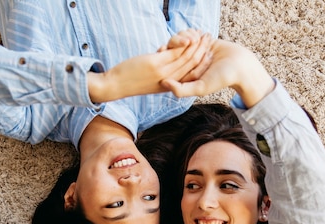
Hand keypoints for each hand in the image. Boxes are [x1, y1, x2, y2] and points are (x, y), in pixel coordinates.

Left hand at [88, 34, 211, 102]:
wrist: (115, 86)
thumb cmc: (129, 83)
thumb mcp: (149, 83)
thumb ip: (161, 77)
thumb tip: (166, 75)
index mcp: (169, 85)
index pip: (189, 74)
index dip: (200, 64)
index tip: (208, 54)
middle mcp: (169, 80)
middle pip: (191, 65)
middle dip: (202, 52)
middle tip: (209, 41)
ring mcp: (163, 73)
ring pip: (185, 57)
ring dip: (196, 45)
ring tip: (202, 36)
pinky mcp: (156, 64)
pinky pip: (175, 52)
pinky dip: (183, 43)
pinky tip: (189, 36)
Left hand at [161, 39, 275, 107]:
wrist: (239, 63)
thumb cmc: (221, 79)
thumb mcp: (200, 88)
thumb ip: (182, 90)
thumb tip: (163, 83)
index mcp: (183, 76)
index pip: (166, 65)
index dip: (165, 56)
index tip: (166, 49)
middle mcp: (185, 64)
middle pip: (171, 51)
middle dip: (176, 45)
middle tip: (186, 42)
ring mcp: (192, 51)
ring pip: (179, 40)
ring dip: (186, 37)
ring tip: (196, 39)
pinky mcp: (198, 40)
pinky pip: (188, 33)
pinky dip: (192, 32)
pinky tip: (201, 35)